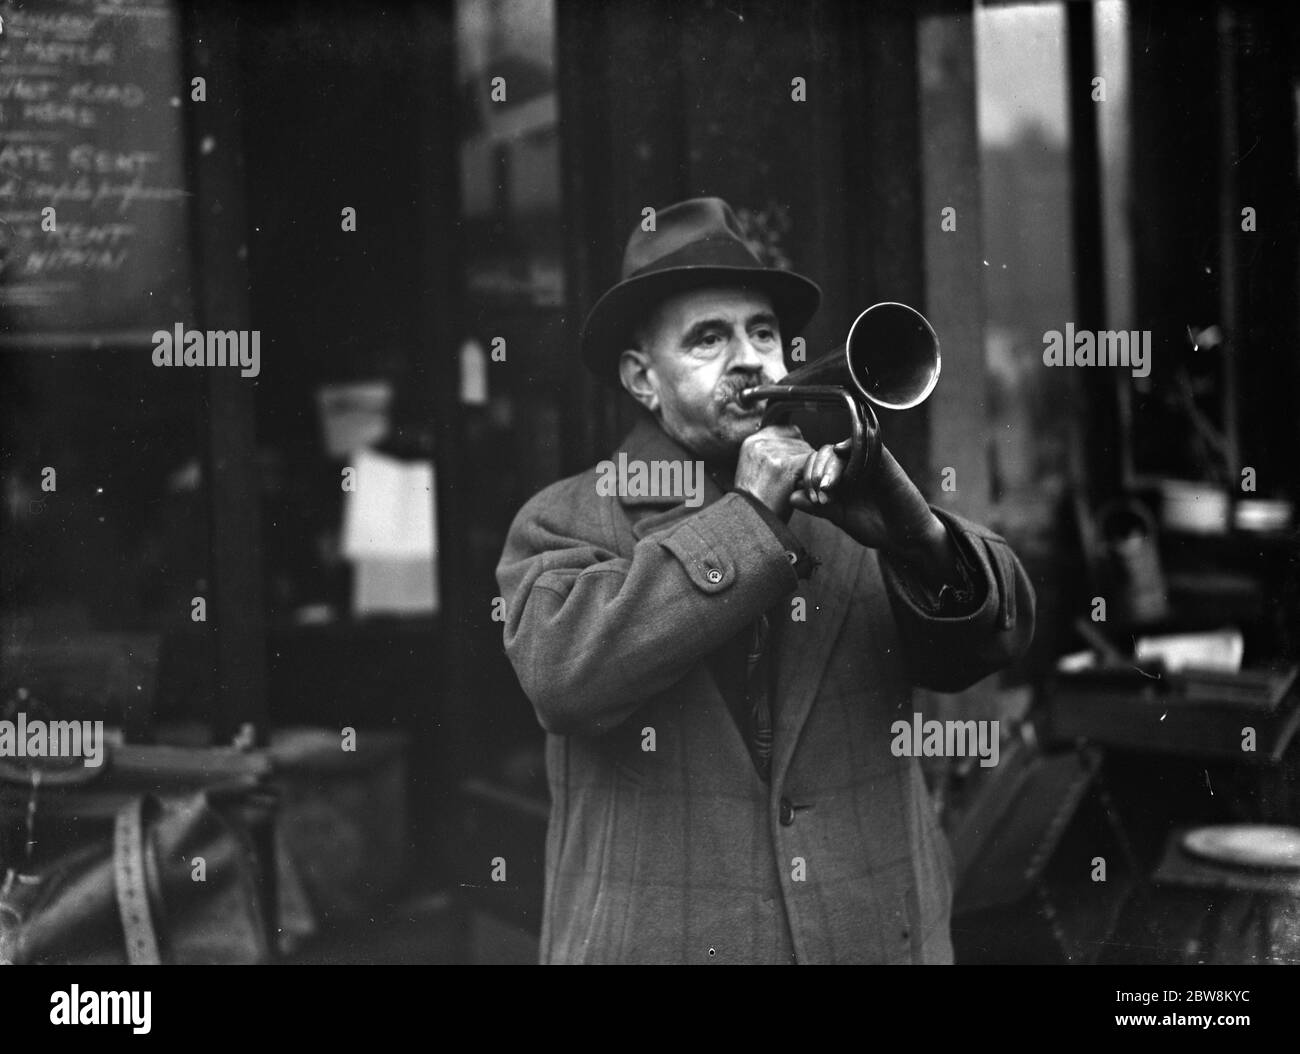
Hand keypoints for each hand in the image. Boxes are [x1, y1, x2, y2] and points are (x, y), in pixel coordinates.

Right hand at [733, 424, 817, 518]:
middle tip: (798, 484)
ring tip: (798, 491)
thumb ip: (772, 454)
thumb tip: (797, 441)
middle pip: (799, 440)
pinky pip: (812, 463)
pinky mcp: (786, 463)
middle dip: (803, 460)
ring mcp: (773, 451)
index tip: (793, 469)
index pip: (786, 431)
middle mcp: (761, 441)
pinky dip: (814, 479)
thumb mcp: (756, 472)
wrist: (749, 522)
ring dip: (810, 470)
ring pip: (808, 451)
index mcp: (752, 442)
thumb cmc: (756, 504)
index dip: (795, 450)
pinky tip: (807, 494)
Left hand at [790, 444, 959, 589]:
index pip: (813, 466)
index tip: (813, 500)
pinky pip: (866, 444)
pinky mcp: (884, 460)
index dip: (808, 478)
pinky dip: (852, 445)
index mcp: (836, 479)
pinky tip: (841, 451)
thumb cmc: (876, 527)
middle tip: (820, 497)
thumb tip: (792, 497)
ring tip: (828, 490)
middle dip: (816, 474)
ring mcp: (866, 462)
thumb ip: (819, 507)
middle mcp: (849, 467)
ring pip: (839, 451)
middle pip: (823, 455)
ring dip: (829, 467)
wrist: (908, 536)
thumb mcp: (842, 518)